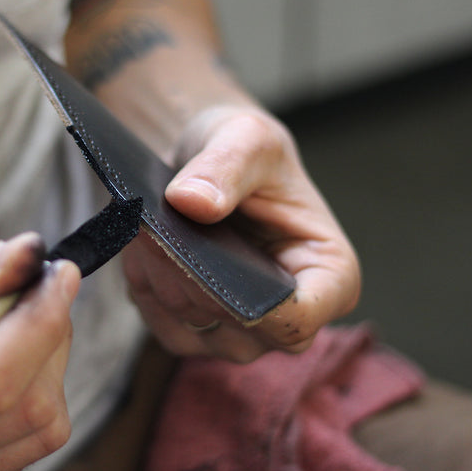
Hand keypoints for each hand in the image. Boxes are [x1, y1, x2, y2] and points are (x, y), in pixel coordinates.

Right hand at [0, 233, 79, 470]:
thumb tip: (25, 256)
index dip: (40, 323)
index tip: (58, 273)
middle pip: (29, 409)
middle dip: (49, 335)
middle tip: (30, 289)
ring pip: (41, 430)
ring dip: (46, 366)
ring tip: (6, 326)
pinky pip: (27, 446)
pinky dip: (31, 395)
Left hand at [123, 104, 360, 362]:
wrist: (207, 163)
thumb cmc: (245, 150)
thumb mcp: (246, 138)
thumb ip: (226, 166)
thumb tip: (193, 203)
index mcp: (330, 276)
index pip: (298, 321)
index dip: (252, 305)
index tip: (202, 258)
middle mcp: (289, 318)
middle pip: (235, 326)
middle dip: (189, 274)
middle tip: (151, 224)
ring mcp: (242, 332)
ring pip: (190, 323)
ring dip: (158, 273)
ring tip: (144, 223)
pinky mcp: (195, 331)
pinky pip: (160, 321)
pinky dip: (144, 283)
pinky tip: (141, 244)